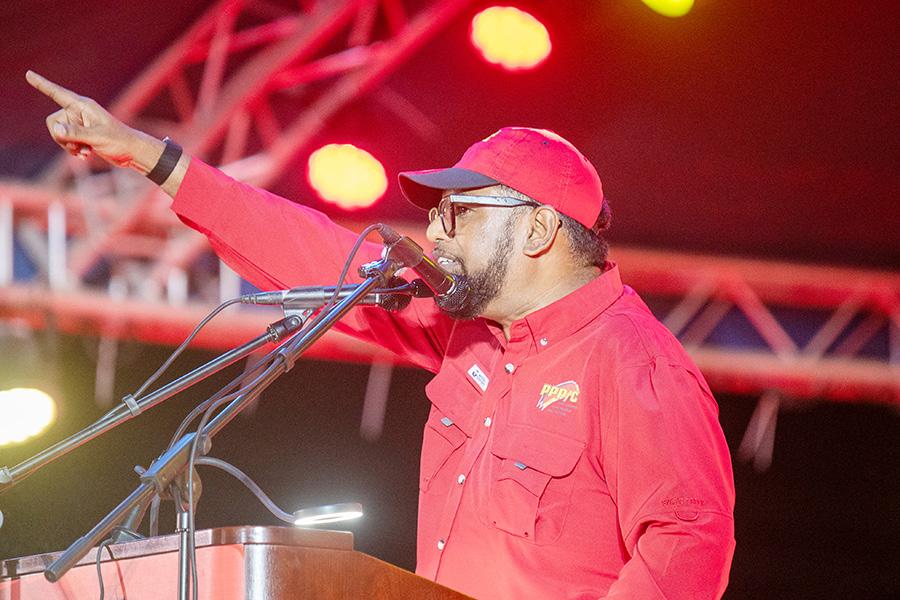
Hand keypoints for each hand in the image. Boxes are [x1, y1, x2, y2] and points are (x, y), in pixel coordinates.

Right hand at [26, 70, 163, 172]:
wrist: (131, 152)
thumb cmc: (119, 141)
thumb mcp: (97, 137)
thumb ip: (75, 133)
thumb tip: (55, 129)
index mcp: (83, 106)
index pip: (58, 94)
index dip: (42, 84)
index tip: (28, 74)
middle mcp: (79, 112)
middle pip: (53, 122)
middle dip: (61, 137)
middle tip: (79, 146)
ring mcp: (79, 123)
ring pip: (58, 133)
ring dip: (68, 145)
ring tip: (86, 151)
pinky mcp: (82, 134)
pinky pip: (65, 141)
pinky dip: (73, 149)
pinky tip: (86, 155)